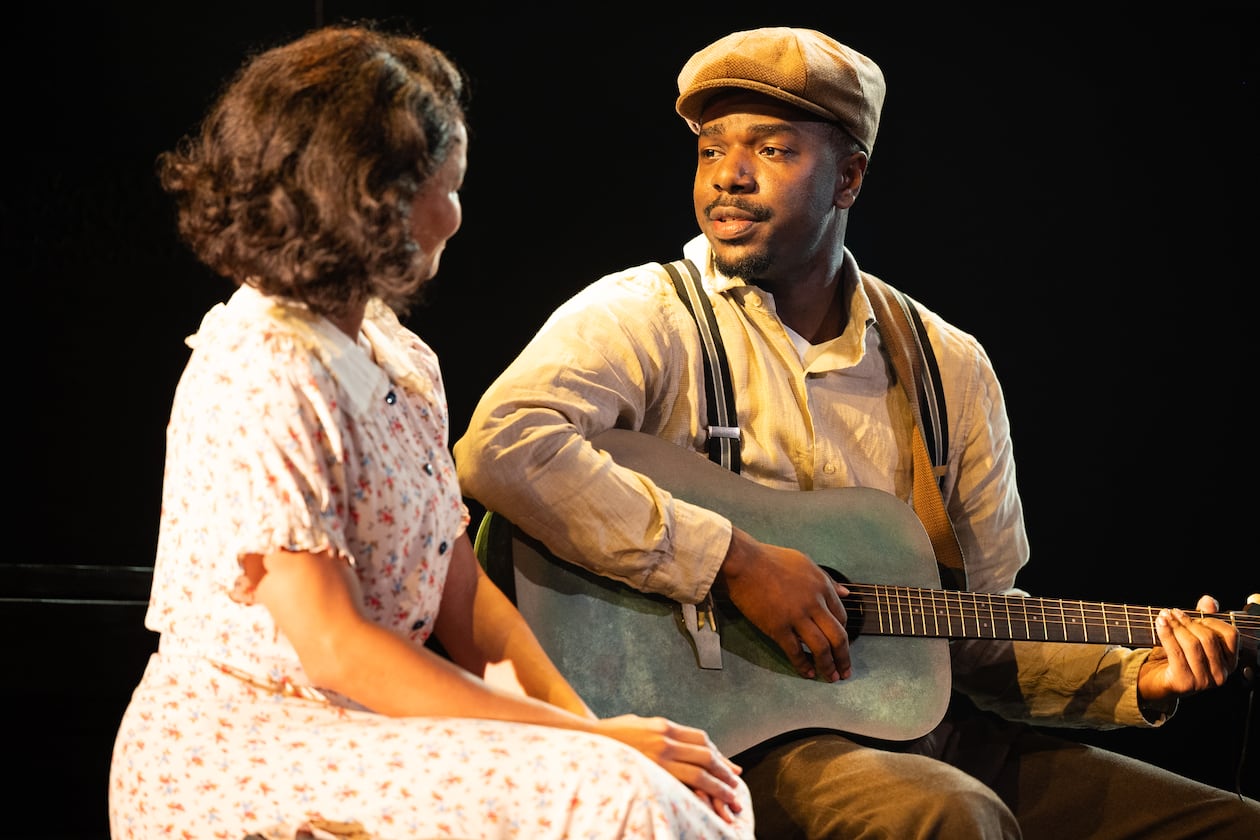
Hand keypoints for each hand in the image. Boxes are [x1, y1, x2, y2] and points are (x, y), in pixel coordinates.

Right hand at [593, 714, 745, 822]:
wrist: (583, 741)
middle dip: (724, 773)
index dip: (719, 755)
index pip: (701, 740)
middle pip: (705, 755)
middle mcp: (664, 739)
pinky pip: (680, 786)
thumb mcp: (638, 724)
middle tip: (736, 786)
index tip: (731, 768)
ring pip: (699, 772)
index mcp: (663, 725)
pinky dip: (697, 796)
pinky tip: (706, 805)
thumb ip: (658, 731)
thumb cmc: (609, 735)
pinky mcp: (650, 773)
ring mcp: (657, 757)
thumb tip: (675, 741)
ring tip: (731, 799)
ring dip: (719, 786)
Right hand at [720, 527, 850, 681]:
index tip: (840, 645)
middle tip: (845, 671)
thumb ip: (826, 579)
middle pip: (838, 636)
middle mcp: (814, 603)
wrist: (744, 562)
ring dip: (828, 666)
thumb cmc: (770, 559)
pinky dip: (803, 665)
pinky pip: (795, 651)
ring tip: (830, 677)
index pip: (841, 617)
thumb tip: (846, 592)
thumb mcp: (805, 563)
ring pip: (821, 648)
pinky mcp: (777, 627)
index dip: (843, 634)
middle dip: (844, 657)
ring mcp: (796, 617)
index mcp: (822, 586)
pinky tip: (807, 673)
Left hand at [1138, 594, 1240, 704]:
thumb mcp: (1193, 637)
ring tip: (1163, 616)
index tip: (1193, 615)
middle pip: (1208, 638)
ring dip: (1175, 626)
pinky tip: (1160, 624)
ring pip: (1192, 644)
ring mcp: (1204, 681)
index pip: (1230, 635)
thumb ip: (1203, 619)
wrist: (1160, 681)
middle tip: (1172, 612)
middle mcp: (1221, 674)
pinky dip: (1166, 634)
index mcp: (1229, 662)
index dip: (1212, 620)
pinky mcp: (1185, 683)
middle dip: (1188, 621)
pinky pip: (1176, 652)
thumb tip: (1208, 601)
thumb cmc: (1181, 657)